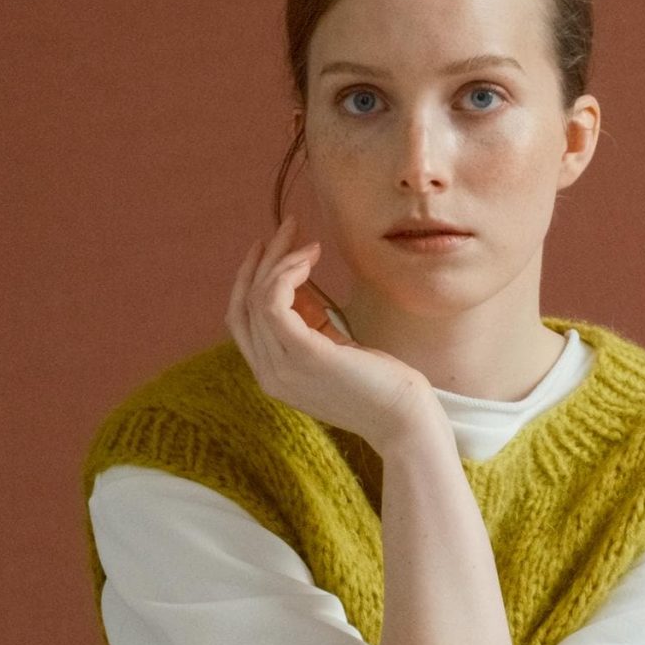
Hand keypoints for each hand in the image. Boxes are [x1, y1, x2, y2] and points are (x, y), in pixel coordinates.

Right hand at [226, 214, 432, 451]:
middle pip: (244, 304)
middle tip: (289, 226)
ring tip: (307, 240)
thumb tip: (298, 282)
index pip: (241, 319)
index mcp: (272, 374)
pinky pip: (274, 302)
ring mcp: (281, 368)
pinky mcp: (303, 354)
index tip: (271, 246)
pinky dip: (286, 273)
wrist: (403, 417)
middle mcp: (267, 374)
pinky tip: (309, 259)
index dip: (249, 278)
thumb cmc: (378, 382)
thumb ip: (309, 321)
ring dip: (279, 260)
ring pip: (257, 298)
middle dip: (263, 259)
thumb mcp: (333, 346)